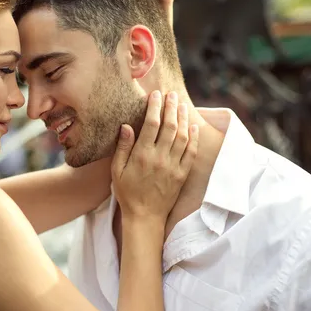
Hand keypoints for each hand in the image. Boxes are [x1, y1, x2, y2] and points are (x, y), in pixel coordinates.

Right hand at [111, 90, 197, 223]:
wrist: (145, 216)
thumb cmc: (127, 193)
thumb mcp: (117, 170)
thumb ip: (123, 147)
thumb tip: (126, 126)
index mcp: (142, 155)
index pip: (151, 124)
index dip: (155, 107)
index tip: (156, 95)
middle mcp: (160, 158)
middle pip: (169, 126)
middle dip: (171, 107)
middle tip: (172, 94)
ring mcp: (174, 166)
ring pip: (182, 136)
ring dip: (183, 118)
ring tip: (182, 105)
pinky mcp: (183, 174)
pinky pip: (191, 152)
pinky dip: (194, 137)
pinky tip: (193, 126)